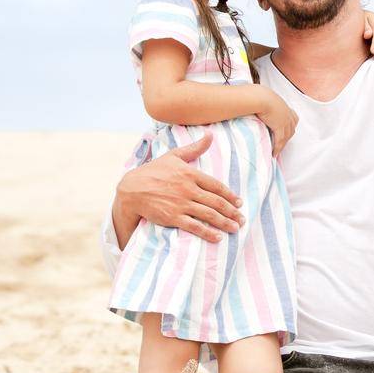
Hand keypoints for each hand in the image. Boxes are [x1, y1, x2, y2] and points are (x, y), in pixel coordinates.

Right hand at [118, 133, 242, 242]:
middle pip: (216, 202)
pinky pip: (194, 226)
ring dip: (225, 222)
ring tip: (235, 228)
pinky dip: (208, 232)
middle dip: (232, 212)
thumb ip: (194, 148)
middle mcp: (188, 189)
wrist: (131, 189)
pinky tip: (218, 237)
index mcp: (190, 173)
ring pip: (209, 214)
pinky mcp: (172, 217)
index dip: (230, 195)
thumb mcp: (173, 156)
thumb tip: (210, 135)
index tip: (240, 203)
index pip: (217, 186)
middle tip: (242, 219)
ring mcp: (181, 204)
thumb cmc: (153, 171)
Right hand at [256, 89, 298, 154]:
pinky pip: (280, 141)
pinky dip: (277, 148)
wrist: (260, 97)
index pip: (293, 118)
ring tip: (277, 151)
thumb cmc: (258, 95)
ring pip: (287, 137)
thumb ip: (265, 103)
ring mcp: (286, 122)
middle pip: (291, 129)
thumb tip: (257, 103)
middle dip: (287, 137)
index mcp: (285, 106)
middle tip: (281, 144)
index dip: (290, 125)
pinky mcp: (280, 128)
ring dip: (282, 145)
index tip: (286, 131)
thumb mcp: (264, 98)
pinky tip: (274, 153)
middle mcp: (288, 114)